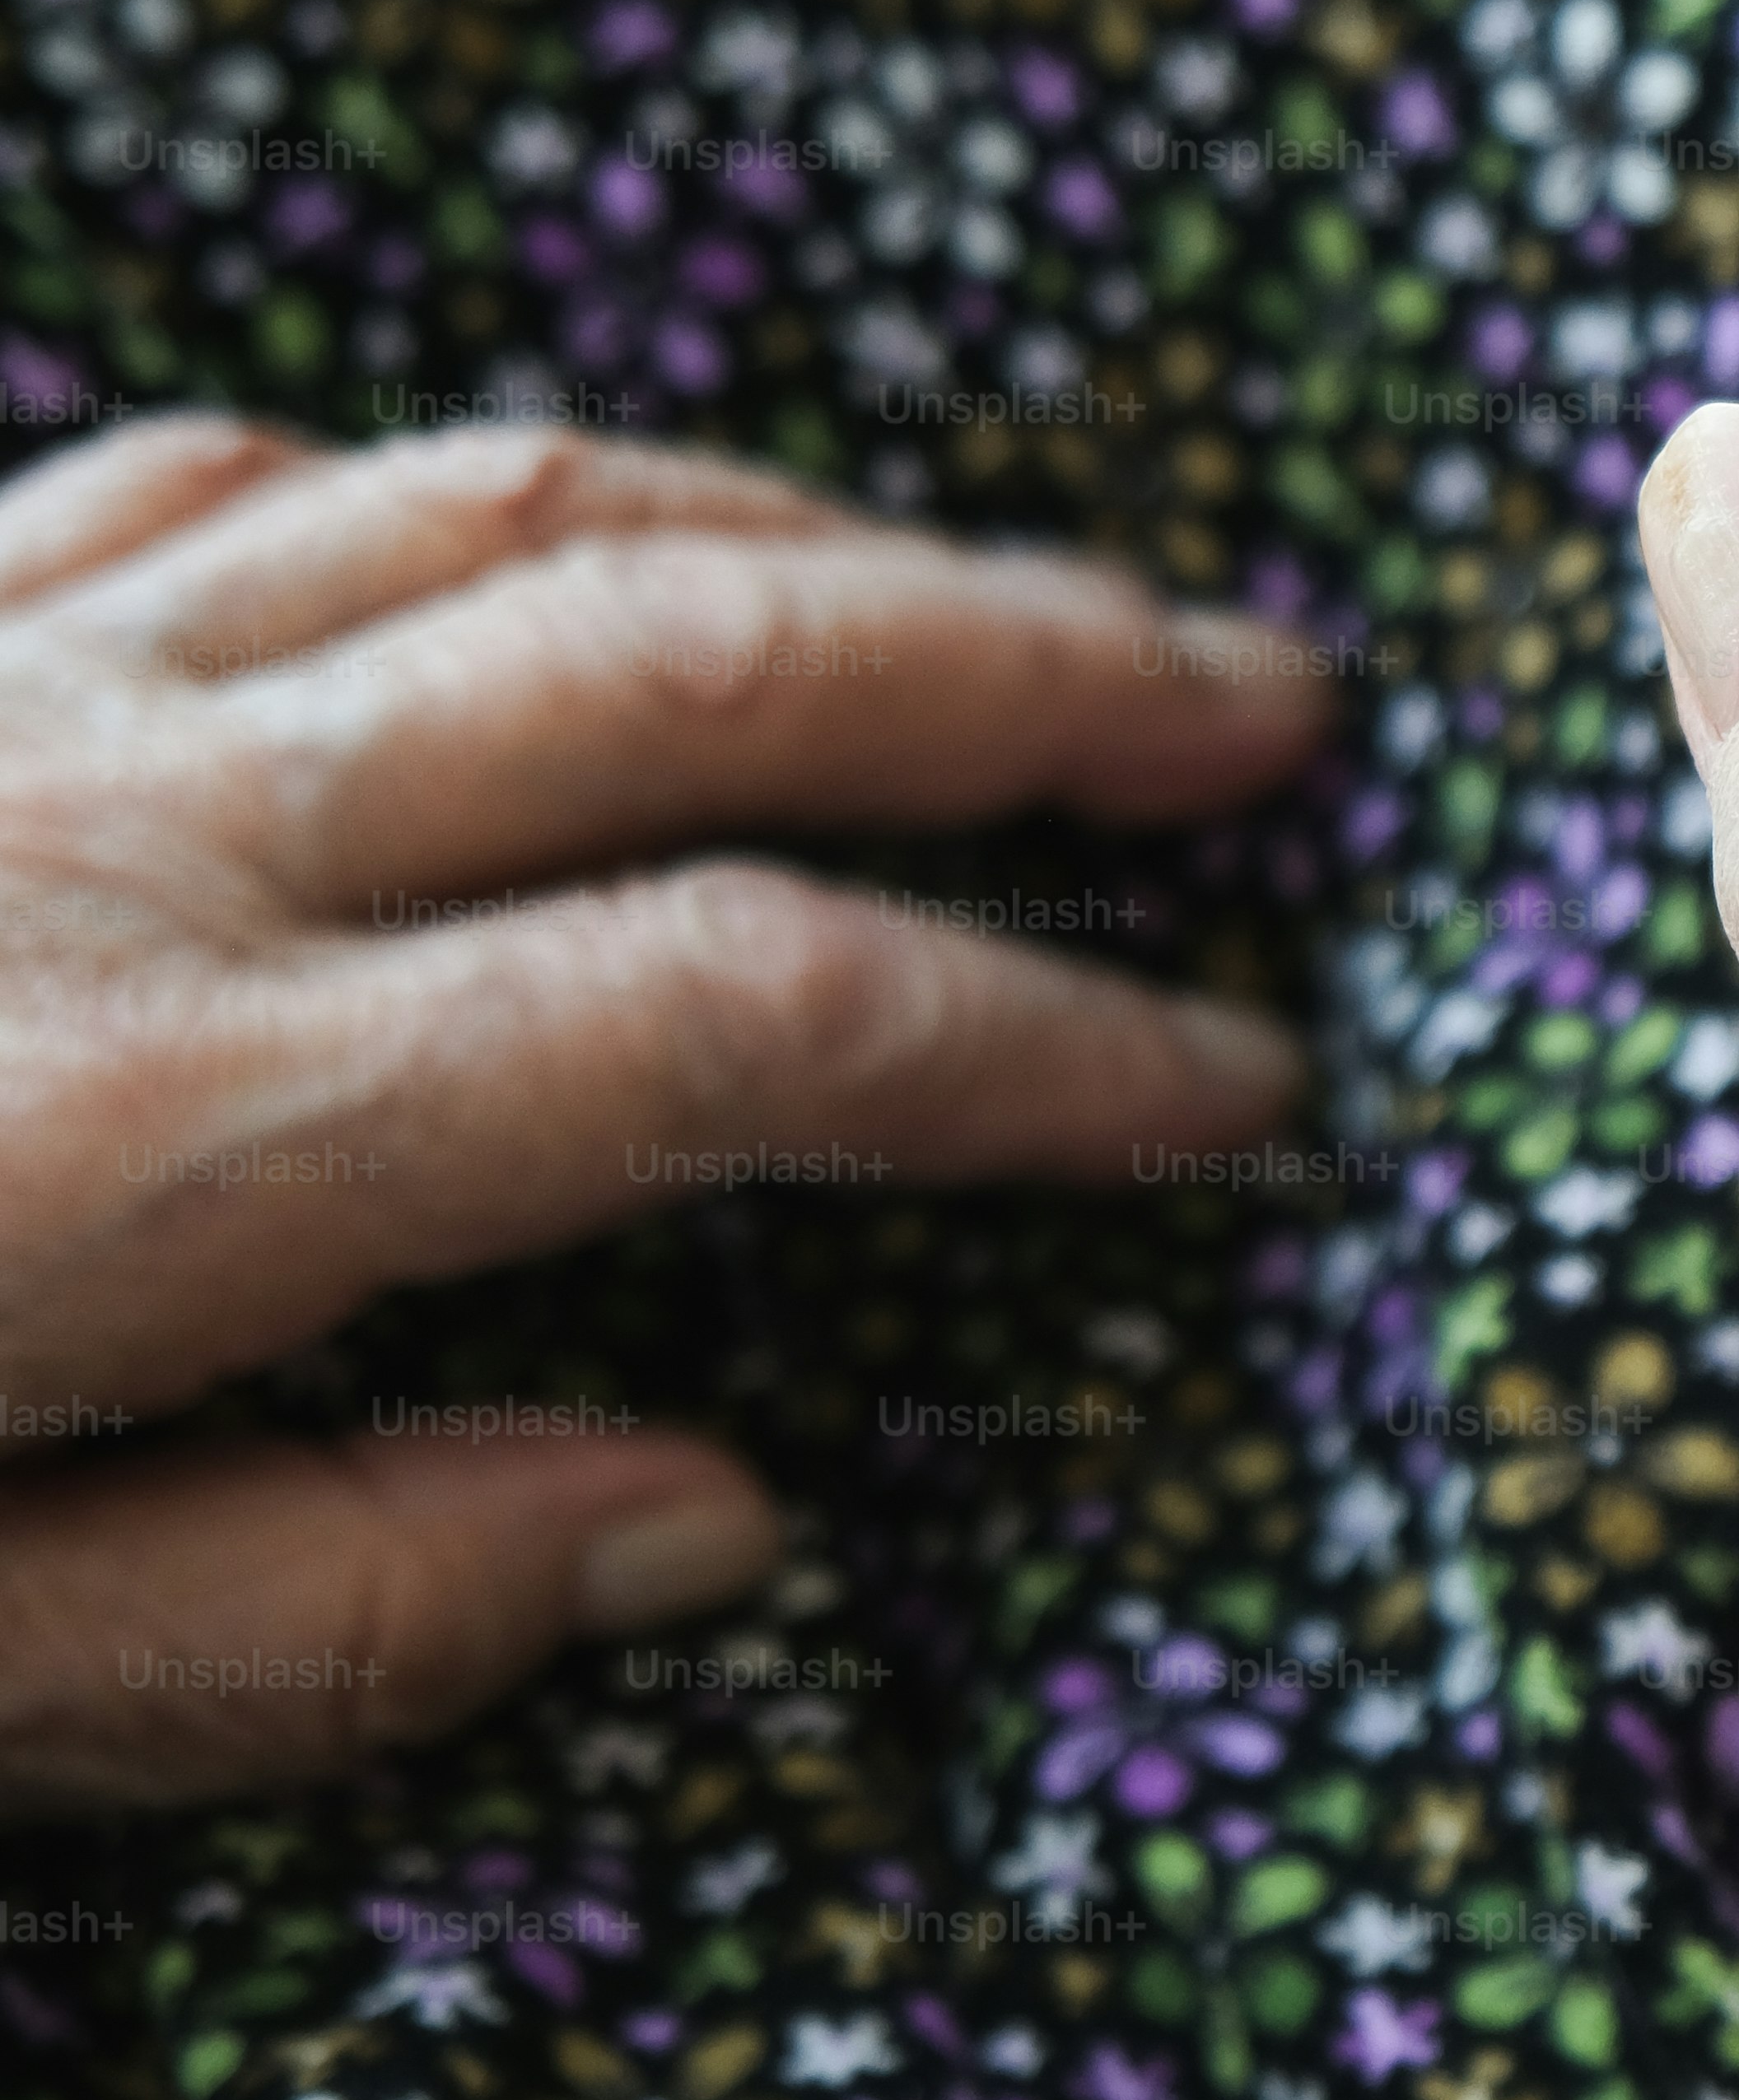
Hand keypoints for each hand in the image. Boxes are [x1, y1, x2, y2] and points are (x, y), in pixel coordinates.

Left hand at [0, 417, 1322, 1812]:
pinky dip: (461, 498)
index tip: (1235, 1087)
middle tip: (1260, 703)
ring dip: (811, 543)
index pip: (749, 1011)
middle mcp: (117, 835)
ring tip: (1003, 604)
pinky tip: (560, 551)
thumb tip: (705, 1528)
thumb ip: (284, 1621)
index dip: (1045, 1040)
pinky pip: (227, 477)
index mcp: (150, 1127)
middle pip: (697, 663)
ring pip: (501, 512)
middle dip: (1033, 672)